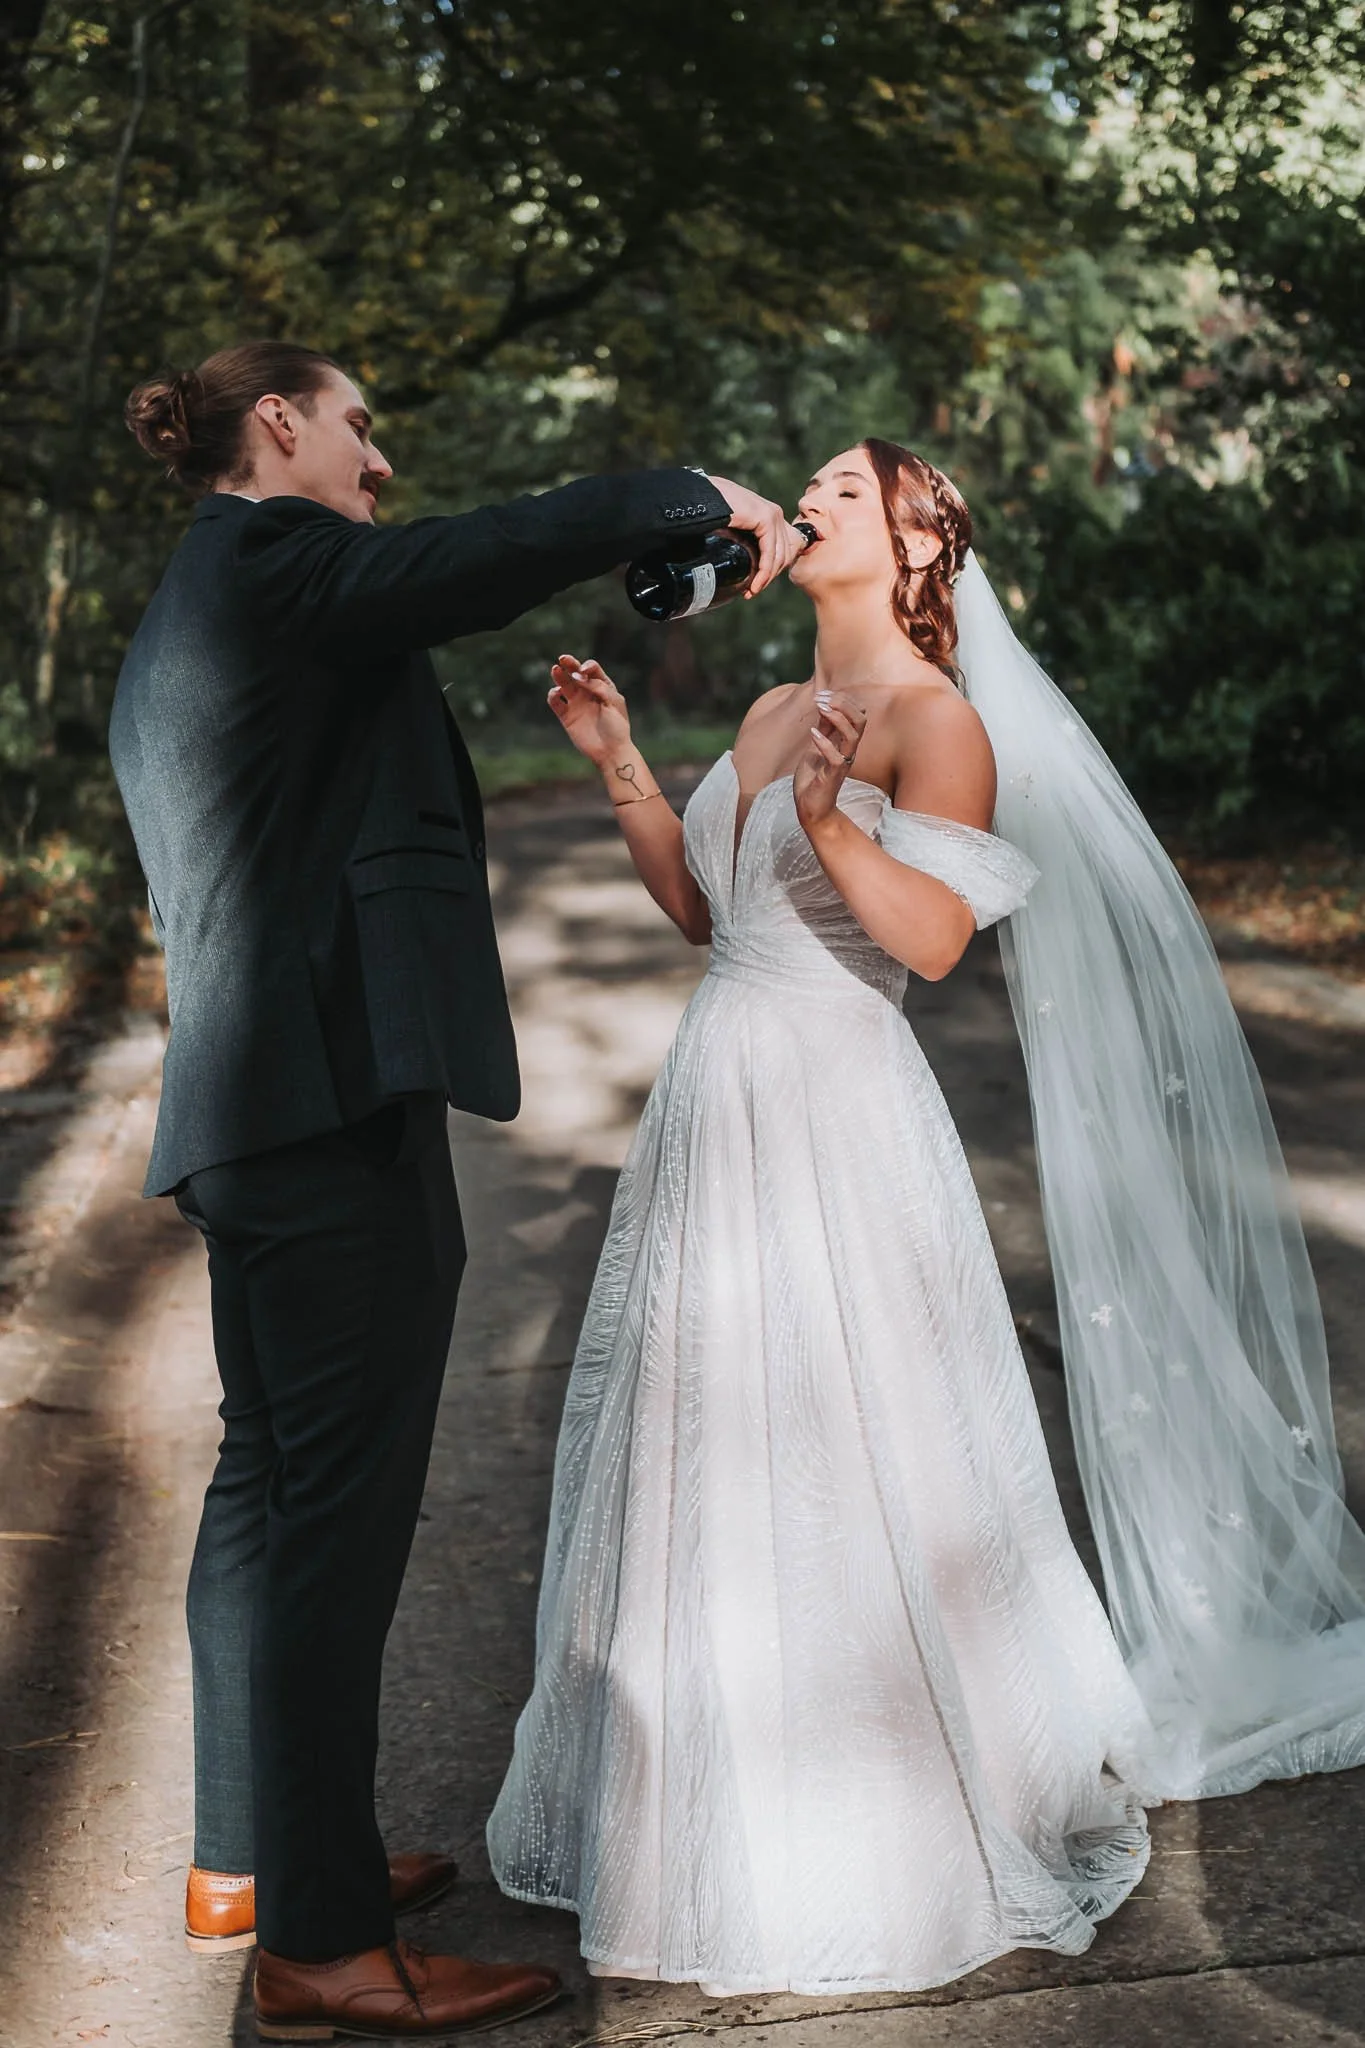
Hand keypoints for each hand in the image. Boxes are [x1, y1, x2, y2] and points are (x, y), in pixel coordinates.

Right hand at [547, 654, 630, 764]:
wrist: (611, 752)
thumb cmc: (617, 727)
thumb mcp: (613, 702)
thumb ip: (598, 687)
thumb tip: (578, 677)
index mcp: (603, 687)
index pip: (592, 669)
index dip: (587, 666)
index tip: (584, 671)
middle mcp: (588, 693)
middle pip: (575, 673)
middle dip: (569, 664)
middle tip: (563, 658)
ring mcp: (577, 704)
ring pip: (563, 685)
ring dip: (558, 676)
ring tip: (555, 669)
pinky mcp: (566, 717)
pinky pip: (555, 702)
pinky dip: (553, 695)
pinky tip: (556, 693)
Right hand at [706, 476, 807, 596]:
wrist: (698, 497)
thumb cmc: (710, 512)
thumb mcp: (733, 529)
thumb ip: (744, 540)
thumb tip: (746, 564)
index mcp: (768, 515)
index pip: (781, 550)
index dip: (770, 572)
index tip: (754, 587)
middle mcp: (774, 514)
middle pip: (783, 555)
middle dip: (768, 577)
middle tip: (751, 591)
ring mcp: (772, 514)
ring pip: (779, 556)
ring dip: (766, 578)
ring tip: (751, 591)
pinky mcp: (766, 517)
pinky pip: (770, 552)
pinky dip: (764, 571)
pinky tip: (755, 583)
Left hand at [793, 689, 867, 834]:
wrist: (811, 809)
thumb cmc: (814, 779)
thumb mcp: (817, 746)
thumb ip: (824, 729)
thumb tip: (824, 704)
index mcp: (846, 742)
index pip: (857, 713)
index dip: (843, 699)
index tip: (822, 694)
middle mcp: (848, 751)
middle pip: (860, 720)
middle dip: (843, 704)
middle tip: (821, 698)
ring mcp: (843, 763)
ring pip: (853, 736)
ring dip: (837, 718)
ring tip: (819, 708)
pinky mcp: (833, 777)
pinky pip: (836, 758)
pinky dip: (824, 743)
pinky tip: (812, 734)